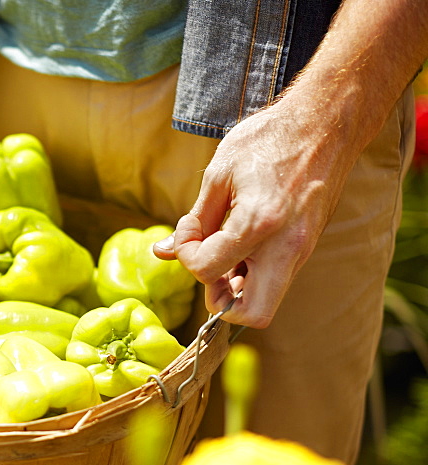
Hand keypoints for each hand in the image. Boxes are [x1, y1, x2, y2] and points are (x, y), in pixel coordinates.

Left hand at [153, 103, 357, 328]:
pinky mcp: (307, 248)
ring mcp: (302, 251)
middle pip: (253, 314)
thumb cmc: (269, 140)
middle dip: (221, 301)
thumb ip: (194, 220)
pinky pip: (276, 281)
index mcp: (258, 222)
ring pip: (267, 303)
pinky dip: (252, 276)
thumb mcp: (220, 174)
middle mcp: (286, 246)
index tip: (188, 230)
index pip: (206, 269)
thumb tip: (163, 252)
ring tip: (223, 254)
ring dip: (237, 290)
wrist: (326, 124)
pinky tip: (240, 248)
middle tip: (208, 269)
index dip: (186, 255)